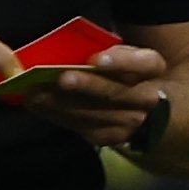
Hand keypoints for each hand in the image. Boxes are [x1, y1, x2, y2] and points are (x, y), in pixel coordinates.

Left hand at [31, 40, 171, 147]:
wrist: (147, 106)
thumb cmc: (125, 71)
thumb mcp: (123, 56)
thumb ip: (106, 53)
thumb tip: (68, 52)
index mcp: (152, 69)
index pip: (145, 63)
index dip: (122, 61)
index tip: (96, 58)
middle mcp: (147, 99)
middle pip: (117, 93)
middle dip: (87, 86)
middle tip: (60, 78)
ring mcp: (131, 123)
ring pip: (96, 114)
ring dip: (62, 104)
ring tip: (36, 93)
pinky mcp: (111, 137)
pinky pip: (82, 127)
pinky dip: (57, 115)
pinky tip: (37, 106)